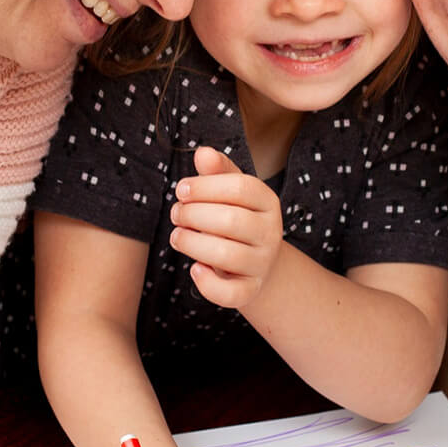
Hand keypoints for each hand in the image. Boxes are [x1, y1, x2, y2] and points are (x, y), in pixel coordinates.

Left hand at [170, 146, 282, 308]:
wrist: (253, 261)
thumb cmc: (234, 218)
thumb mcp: (228, 191)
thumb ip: (216, 172)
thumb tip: (202, 153)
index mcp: (268, 202)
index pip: (241, 187)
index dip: (205, 186)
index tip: (181, 189)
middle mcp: (271, 232)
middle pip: (231, 221)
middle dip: (193, 215)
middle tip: (176, 213)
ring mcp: (262, 263)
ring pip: (227, 255)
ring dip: (192, 244)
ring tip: (178, 236)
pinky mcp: (251, 289)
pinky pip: (231, 293)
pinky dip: (208, 284)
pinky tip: (195, 268)